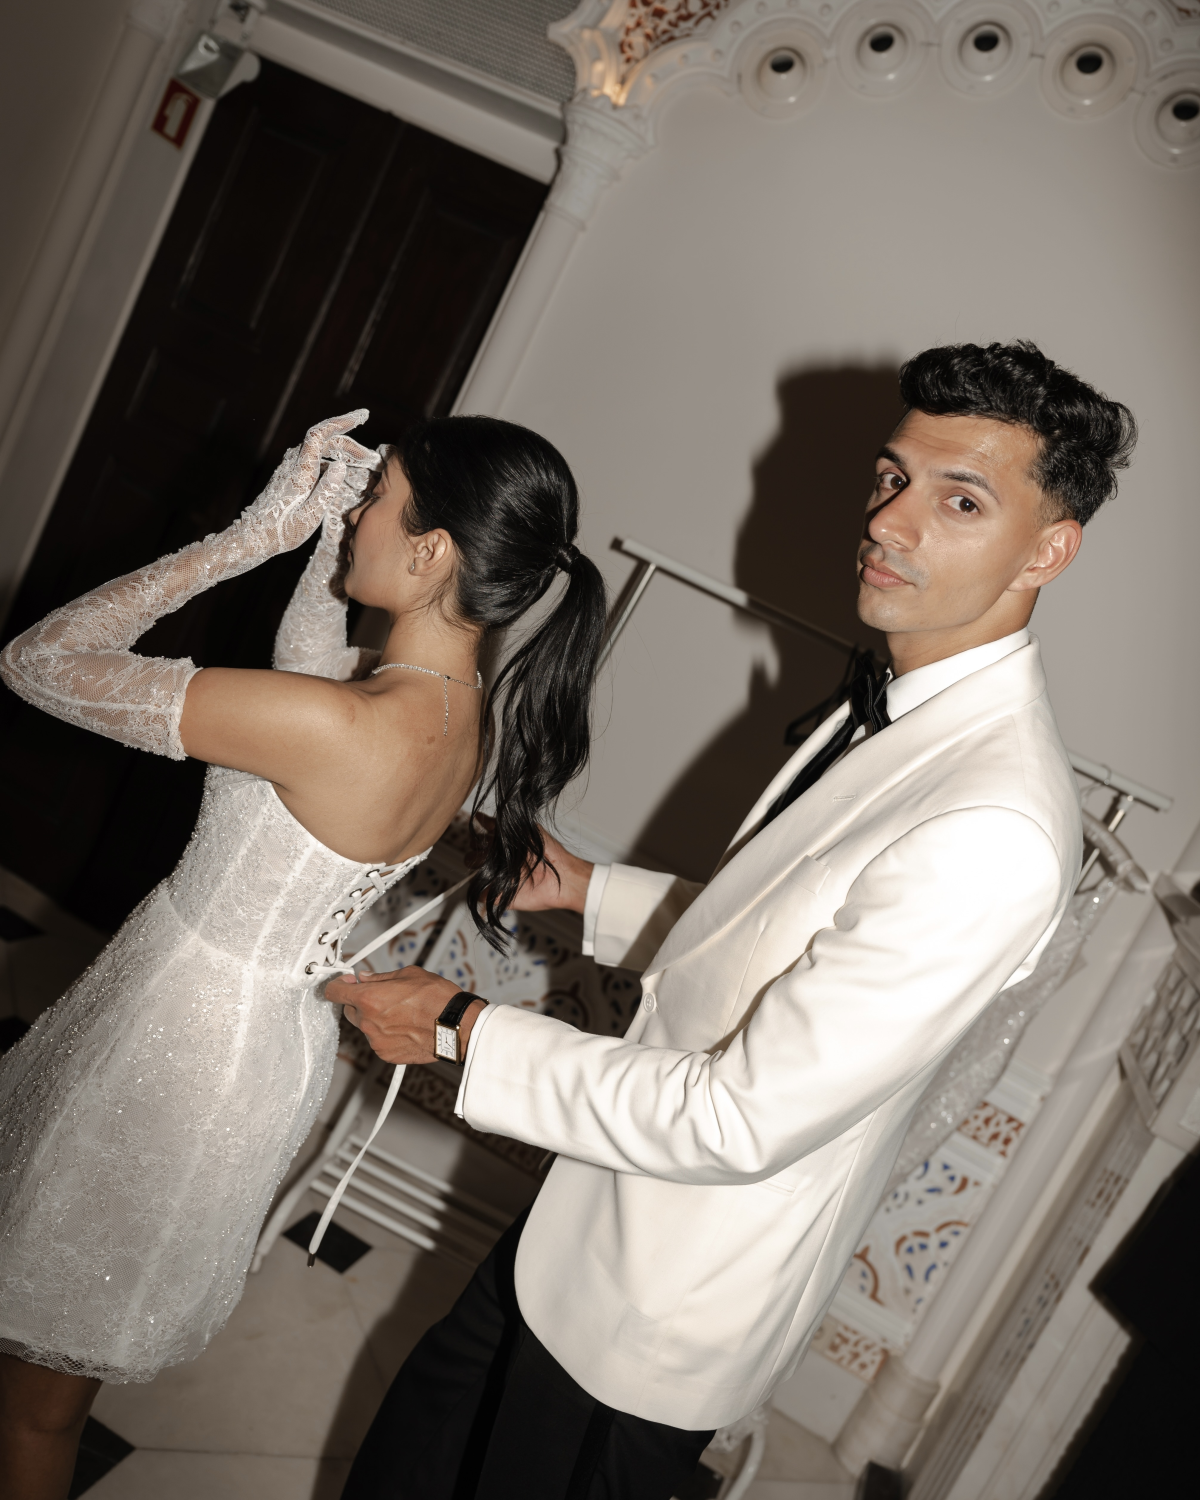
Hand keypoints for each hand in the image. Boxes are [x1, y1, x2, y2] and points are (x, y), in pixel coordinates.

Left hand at [239, 411, 369, 555]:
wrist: (254, 537)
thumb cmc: (282, 531)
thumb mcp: (310, 516)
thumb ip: (327, 490)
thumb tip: (342, 466)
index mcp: (300, 471)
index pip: (320, 435)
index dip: (341, 422)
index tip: (362, 416)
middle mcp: (293, 464)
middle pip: (324, 441)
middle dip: (351, 444)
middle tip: (372, 459)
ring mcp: (290, 469)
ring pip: (320, 450)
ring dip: (343, 452)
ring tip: (364, 464)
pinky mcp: (290, 475)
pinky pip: (314, 459)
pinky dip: (333, 460)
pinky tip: (343, 470)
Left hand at [325, 967, 486, 1064]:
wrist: (456, 1026)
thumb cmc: (437, 999)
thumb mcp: (409, 975)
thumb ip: (381, 977)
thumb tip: (366, 977)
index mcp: (369, 999)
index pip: (334, 992)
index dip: (339, 985)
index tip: (346, 983)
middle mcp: (368, 1022)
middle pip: (349, 1010)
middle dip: (360, 1002)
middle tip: (381, 996)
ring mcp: (376, 1041)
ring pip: (365, 1026)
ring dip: (375, 1019)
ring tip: (400, 1013)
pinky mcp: (386, 1054)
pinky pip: (378, 1041)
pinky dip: (386, 1034)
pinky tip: (404, 1026)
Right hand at [470, 815, 593, 913]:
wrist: (564, 877)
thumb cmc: (550, 853)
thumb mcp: (526, 831)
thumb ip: (502, 826)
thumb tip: (480, 817)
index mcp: (503, 847)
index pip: (479, 841)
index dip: (477, 839)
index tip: (482, 837)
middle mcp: (500, 863)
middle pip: (472, 859)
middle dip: (474, 855)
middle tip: (487, 854)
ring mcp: (500, 880)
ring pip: (475, 877)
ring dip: (478, 872)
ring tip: (493, 868)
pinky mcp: (502, 897)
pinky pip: (483, 897)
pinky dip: (484, 892)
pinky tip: (496, 884)